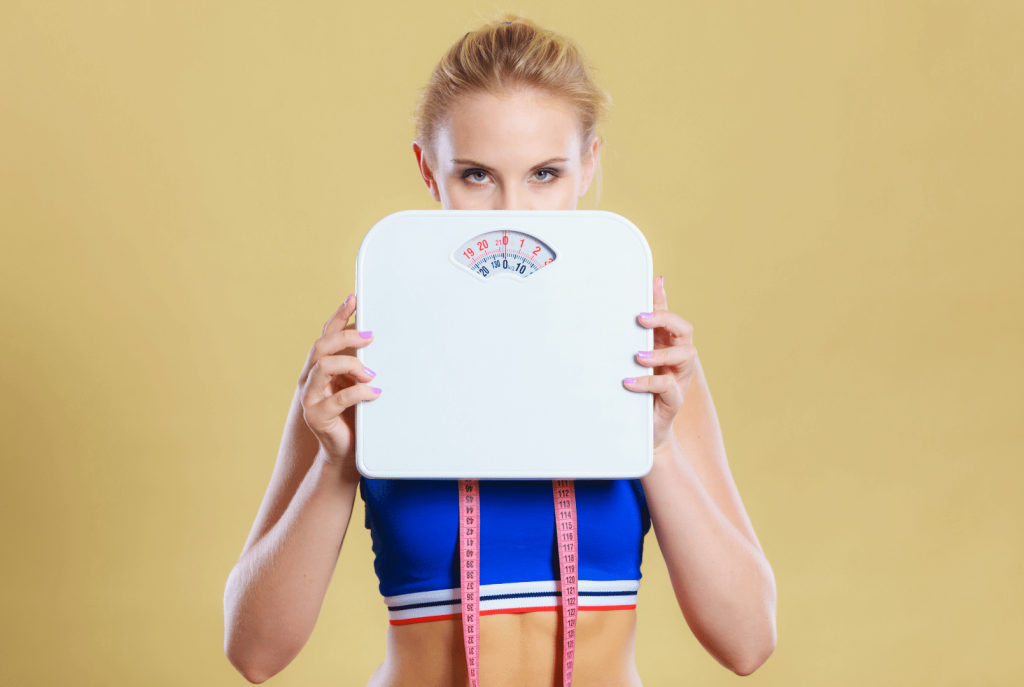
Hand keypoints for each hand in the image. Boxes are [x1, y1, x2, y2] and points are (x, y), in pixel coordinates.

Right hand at [298, 294, 380, 466]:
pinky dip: (359, 392)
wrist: (346, 450)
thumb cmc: (354, 414)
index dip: (338, 316)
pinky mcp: (317, 416)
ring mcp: (310, 397)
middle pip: (322, 346)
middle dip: (346, 337)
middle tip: (370, 337)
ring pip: (323, 367)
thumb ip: (361, 364)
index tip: (353, 299)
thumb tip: (378, 340)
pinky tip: (374, 394)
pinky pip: (337, 399)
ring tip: (371, 374)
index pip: (326, 335)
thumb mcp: (358, 384)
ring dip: (351, 364)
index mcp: (320, 367)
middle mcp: (310, 379)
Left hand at [623, 276, 696, 453]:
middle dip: (666, 321)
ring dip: (661, 353)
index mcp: (669, 344)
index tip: (645, 296)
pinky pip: (667, 386)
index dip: (662, 304)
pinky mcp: (674, 399)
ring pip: (685, 356)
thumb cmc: (641, 388)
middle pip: (685, 331)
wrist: (643, 428)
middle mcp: (678, 359)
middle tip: (642, 320)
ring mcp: (679, 378)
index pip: (671, 317)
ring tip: (638, 356)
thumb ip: (642, 330)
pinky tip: (629, 381)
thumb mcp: (639, 356)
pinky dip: (648, 382)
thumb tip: (645, 293)